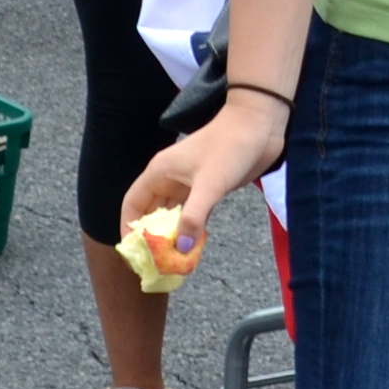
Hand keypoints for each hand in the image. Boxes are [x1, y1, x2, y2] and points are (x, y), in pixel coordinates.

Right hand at [119, 91, 290, 280]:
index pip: (132, 203)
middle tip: (156, 263)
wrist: (259, 125)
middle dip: (152, 236)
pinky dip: (190, 228)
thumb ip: (194, 216)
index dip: (129, 227)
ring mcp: (189, 182)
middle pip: (150, 212)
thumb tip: (180, 248)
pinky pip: (191, 212)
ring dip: (172, 234)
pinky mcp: (207, 186)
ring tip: (174, 260)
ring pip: (171, 214)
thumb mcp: (210, 184)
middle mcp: (169, 178)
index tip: (135, 252)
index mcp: (160, 172)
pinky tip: (194, 245)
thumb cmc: (230, 147)